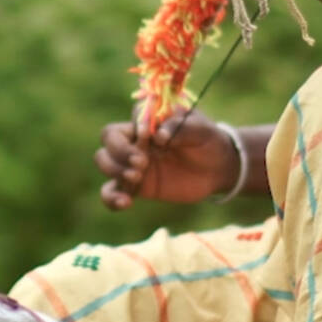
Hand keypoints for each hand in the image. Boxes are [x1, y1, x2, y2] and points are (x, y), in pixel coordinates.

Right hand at [97, 114, 241, 208]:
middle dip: (120, 151)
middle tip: (142, 163)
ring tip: (136, 178)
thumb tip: (159, 136)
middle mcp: (136, 140)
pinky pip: (112, 191)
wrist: (217, 169)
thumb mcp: (202, 130)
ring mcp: (133, 164)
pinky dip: (111, 198)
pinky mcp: (136, 187)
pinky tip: (125, 203)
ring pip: (104, 161)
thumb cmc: (208, 142)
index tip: (149, 135)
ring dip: (113, 169)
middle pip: (108, 138)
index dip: (134, 127)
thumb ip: (181, 128)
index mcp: (150, 122)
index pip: (130, 117)